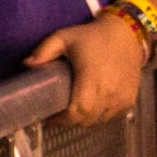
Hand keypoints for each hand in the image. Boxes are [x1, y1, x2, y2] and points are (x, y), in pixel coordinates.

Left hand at [25, 12, 145, 125]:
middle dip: (71, 121)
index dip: (62, 120)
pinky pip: (112, 117)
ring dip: (86, 119)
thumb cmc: (91, 36)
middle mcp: (109, 92)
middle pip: (87, 120)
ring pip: (100, 121)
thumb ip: (44, 51)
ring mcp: (122, 98)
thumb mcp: (64, 38)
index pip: (78, 111)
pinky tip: (92, 106)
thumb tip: (26, 65)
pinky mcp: (130, 100)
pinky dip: (100, 116)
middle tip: (59, 114)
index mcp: (91, 78)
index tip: (50, 117)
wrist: (126, 35)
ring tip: (74, 110)